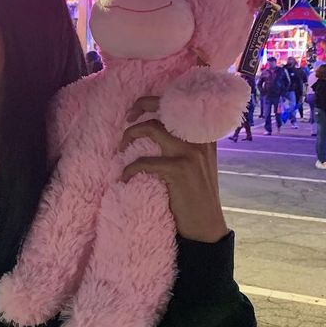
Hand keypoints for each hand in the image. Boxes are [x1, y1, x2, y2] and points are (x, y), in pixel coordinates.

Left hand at [118, 96, 227, 242]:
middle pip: (164, 108)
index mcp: (204, 133)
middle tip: (126, 120)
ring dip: (129, 136)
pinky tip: (125, 178)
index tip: (135, 112)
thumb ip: (185, 144)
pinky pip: (144, 161)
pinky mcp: (179, 170)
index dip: (152, 101)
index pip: (179, 103)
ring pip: (151, 128)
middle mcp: (200, 137)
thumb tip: (155, 128)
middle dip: (139, 107)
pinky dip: (128, 169)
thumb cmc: (194, 194)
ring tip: (121, 149)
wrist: (205, 225)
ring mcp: (190, 153)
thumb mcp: (197, 162)